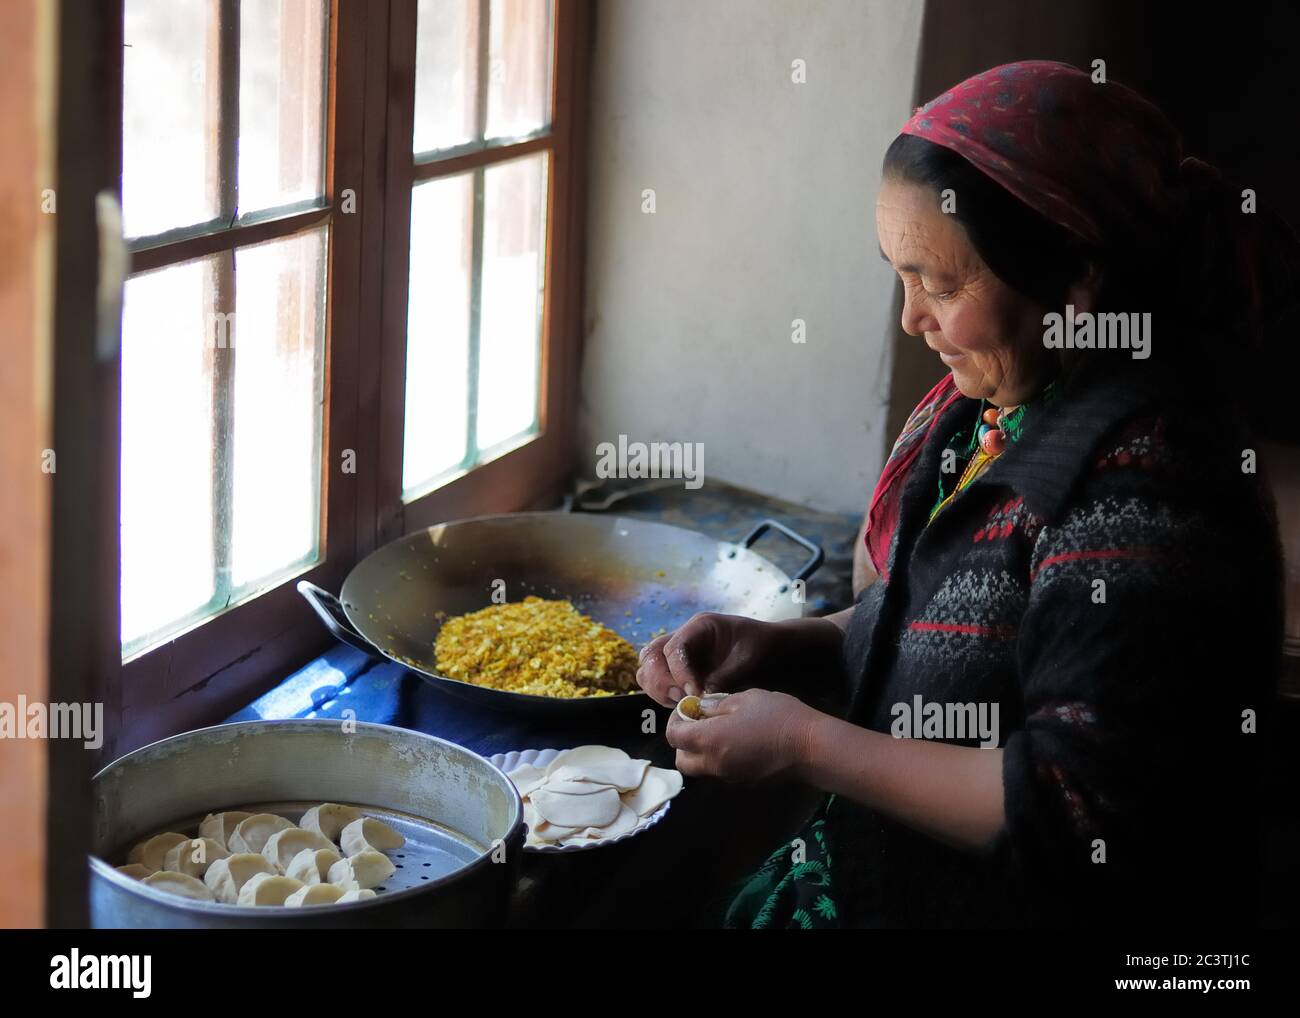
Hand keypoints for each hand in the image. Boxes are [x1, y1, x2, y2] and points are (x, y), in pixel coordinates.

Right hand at [635, 612, 787, 707]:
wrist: (773, 651)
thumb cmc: (763, 648)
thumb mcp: (748, 660)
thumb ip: (724, 677)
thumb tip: (700, 698)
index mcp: (699, 627)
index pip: (674, 648)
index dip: (679, 673)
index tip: (693, 694)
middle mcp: (684, 639)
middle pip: (651, 656)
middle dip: (659, 680)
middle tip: (679, 699)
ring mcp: (680, 657)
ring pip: (649, 670)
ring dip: (658, 690)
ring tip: (680, 704)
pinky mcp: (681, 674)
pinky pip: (660, 684)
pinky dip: (664, 697)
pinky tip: (684, 707)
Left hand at [664, 688, 820, 782]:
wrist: (810, 747)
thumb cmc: (778, 716)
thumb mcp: (745, 699)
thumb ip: (717, 705)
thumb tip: (701, 709)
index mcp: (709, 740)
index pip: (674, 737)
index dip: (675, 721)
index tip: (688, 708)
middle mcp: (714, 764)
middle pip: (682, 760)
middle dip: (683, 743)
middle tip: (698, 723)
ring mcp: (729, 777)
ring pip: (700, 770)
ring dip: (700, 753)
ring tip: (719, 732)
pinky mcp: (744, 782)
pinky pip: (720, 772)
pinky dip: (718, 759)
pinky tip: (737, 742)